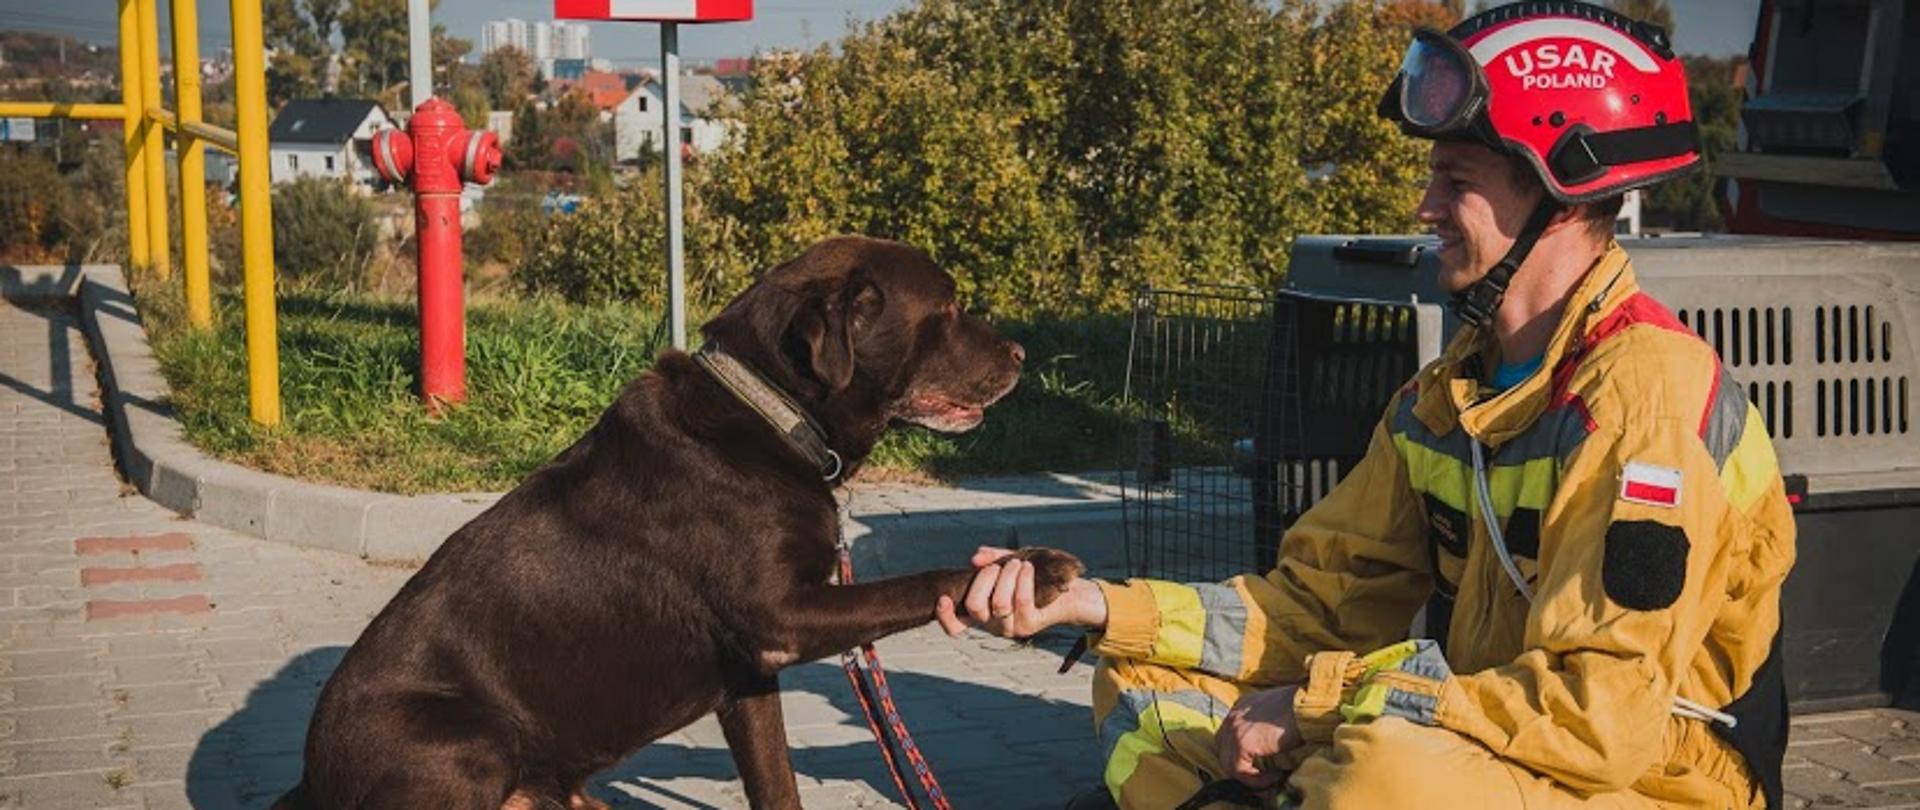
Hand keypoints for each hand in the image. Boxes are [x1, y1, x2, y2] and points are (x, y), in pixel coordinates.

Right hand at [935, 546, 1104, 637]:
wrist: (1068, 589)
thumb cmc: (1034, 575)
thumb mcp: (1009, 564)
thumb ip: (991, 560)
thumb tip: (976, 558)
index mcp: (983, 612)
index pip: (956, 625)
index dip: (945, 616)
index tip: (942, 598)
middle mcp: (994, 624)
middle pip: (975, 607)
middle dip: (984, 579)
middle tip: (998, 567)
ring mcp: (1012, 626)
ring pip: (999, 603)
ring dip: (1006, 576)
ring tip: (1016, 563)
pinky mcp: (1030, 624)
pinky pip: (1020, 600)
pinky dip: (1021, 579)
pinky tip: (1027, 567)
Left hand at [1216, 685, 1301, 788]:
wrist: (1308, 706)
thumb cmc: (1302, 710)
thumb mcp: (1278, 714)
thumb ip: (1266, 727)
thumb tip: (1267, 748)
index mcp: (1241, 707)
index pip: (1228, 735)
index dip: (1240, 754)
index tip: (1261, 765)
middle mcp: (1233, 716)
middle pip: (1223, 750)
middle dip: (1239, 766)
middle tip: (1262, 776)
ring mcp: (1234, 729)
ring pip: (1228, 764)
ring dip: (1249, 776)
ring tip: (1273, 778)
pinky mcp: (1241, 743)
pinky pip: (1240, 771)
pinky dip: (1256, 780)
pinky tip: (1276, 776)